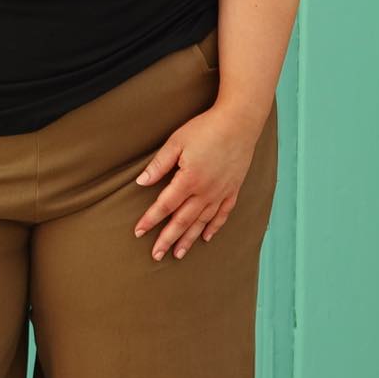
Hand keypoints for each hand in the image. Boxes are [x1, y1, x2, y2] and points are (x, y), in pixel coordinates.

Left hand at [132, 106, 261, 259]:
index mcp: (189, 179)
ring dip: (189, 239)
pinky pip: (222, 214)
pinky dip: (213, 227)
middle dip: (168, 239)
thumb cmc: (206, 128)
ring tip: (178, 254)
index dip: (150, 219)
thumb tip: (141, 182)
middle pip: (183, 220)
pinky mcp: (233, 189)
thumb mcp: (176, 142)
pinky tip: (206, 238)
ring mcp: (221, 192)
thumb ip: (159, 164)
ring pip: (202, 222)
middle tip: (156, 255)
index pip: (165, 205)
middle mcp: (206, 191)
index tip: (138, 232)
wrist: (240, 121)